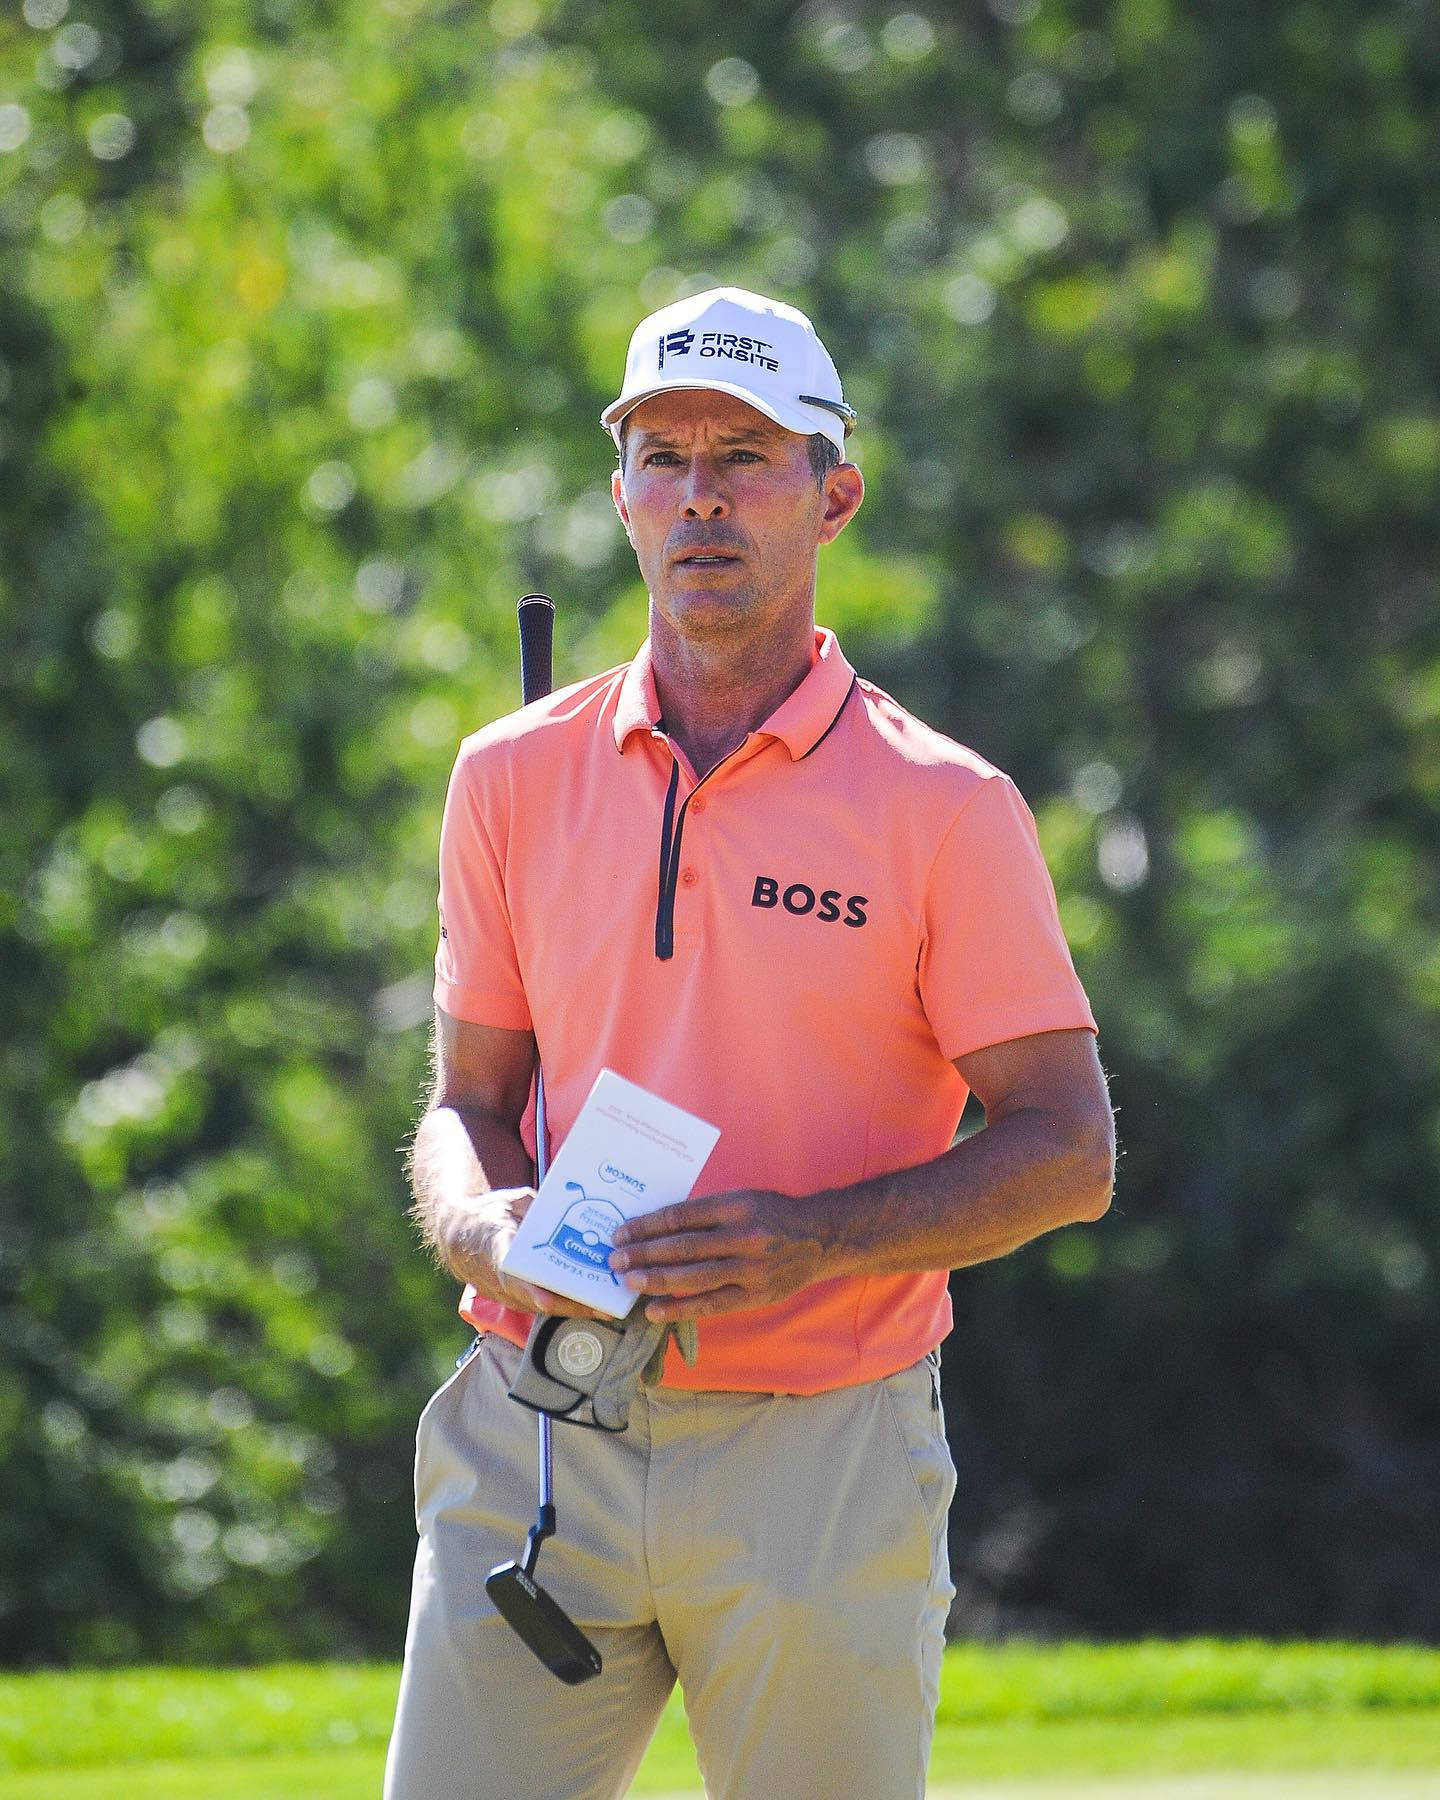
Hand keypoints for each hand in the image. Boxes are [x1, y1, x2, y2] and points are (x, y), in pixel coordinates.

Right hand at [453, 1186, 612, 1321]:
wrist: (458, 1238)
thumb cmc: (486, 1217)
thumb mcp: (509, 1202)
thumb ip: (533, 1206)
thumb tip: (564, 1205)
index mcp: (498, 1250)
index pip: (514, 1276)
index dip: (535, 1290)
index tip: (554, 1298)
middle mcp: (502, 1279)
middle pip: (539, 1301)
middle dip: (573, 1306)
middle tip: (603, 1307)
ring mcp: (506, 1294)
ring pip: (544, 1308)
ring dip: (573, 1310)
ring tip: (606, 1308)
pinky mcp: (514, 1299)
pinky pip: (543, 1305)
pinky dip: (565, 1305)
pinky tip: (590, 1301)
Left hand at [609, 1189, 830, 1321]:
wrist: (820, 1238)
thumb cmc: (772, 1214)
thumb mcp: (742, 1199)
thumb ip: (706, 1212)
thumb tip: (655, 1228)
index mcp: (737, 1206)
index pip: (681, 1216)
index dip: (647, 1226)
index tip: (621, 1232)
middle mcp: (745, 1236)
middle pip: (683, 1247)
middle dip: (643, 1254)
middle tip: (616, 1260)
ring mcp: (751, 1269)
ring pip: (693, 1277)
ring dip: (656, 1280)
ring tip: (628, 1282)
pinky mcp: (756, 1296)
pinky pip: (711, 1305)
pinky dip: (680, 1308)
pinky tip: (655, 1310)